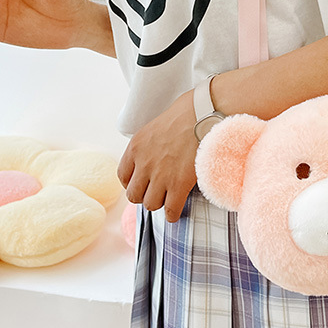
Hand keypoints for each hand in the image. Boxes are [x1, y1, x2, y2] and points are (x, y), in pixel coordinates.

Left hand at [117, 89, 198, 222]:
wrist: (204, 114)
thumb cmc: (187, 112)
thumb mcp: (157, 124)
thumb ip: (151, 142)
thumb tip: (158, 149)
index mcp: (136, 147)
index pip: (122, 176)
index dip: (132, 183)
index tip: (142, 183)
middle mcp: (144, 163)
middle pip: (133, 195)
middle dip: (144, 195)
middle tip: (156, 192)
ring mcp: (161, 176)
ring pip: (150, 204)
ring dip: (159, 203)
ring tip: (168, 199)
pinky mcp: (178, 184)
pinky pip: (170, 210)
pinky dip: (172, 214)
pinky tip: (176, 212)